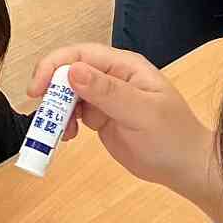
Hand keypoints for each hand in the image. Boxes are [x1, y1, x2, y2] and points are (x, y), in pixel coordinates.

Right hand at [29, 44, 212, 198]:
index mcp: (124, 67)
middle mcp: (112, 77)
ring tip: (63, 132)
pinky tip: (69, 136)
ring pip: (68, 93)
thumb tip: (72, 71)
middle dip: (52, 91)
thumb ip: (107, 91)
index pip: (81, 54)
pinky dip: (64, 122)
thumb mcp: (140, 112)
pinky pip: (74, 112)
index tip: (37, 89)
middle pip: (70, 72)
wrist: (184, 167)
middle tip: (45, 116)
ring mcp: (106, 97)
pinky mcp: (101, 117)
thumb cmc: (171, 137)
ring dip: (57, 110)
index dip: (55, 66)